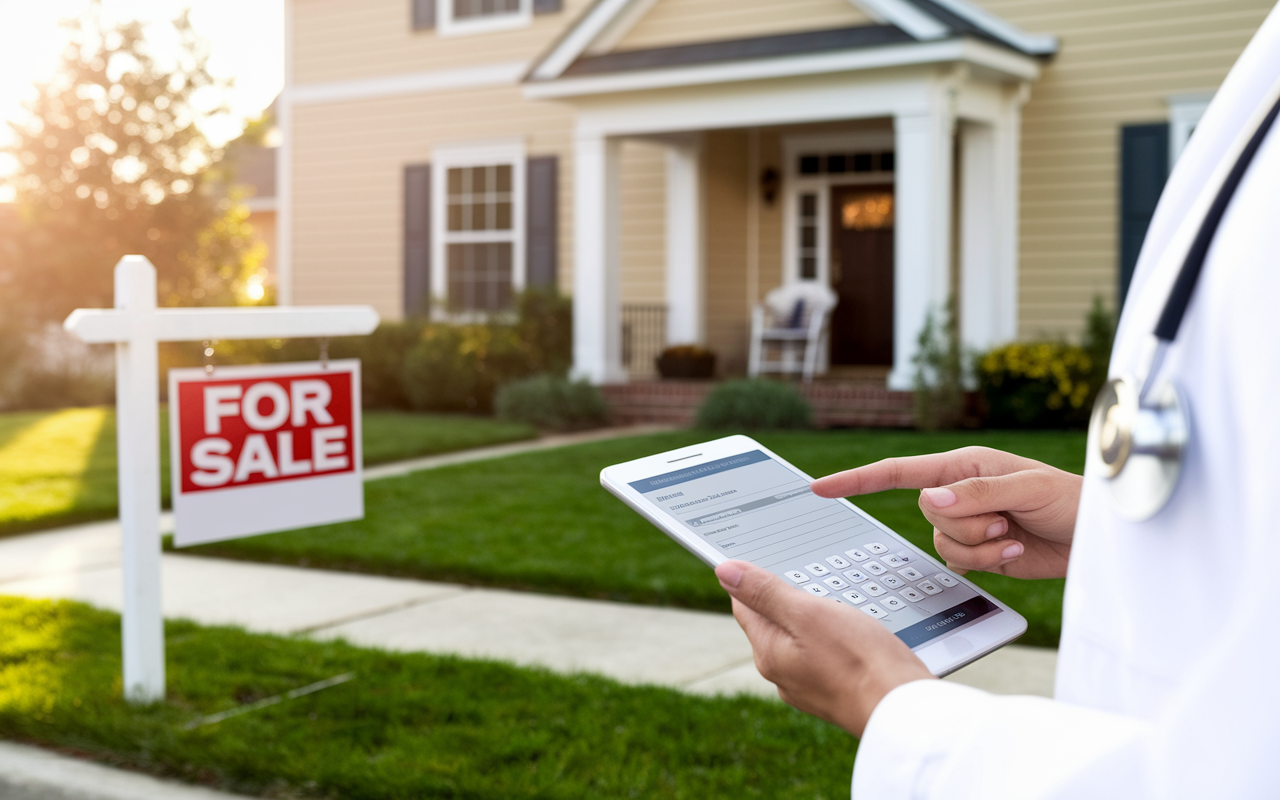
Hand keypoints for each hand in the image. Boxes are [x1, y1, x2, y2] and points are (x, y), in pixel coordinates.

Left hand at [716, 560, 932, 737]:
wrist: (904, 709)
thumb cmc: (859, 661)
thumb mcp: (807, 614)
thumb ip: (766, 592)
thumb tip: (724, 571)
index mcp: (770, 654)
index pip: (745, 607)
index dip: (750, 581)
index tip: (760, 561)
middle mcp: (784, 675)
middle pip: (773, 624)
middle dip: (785, 599)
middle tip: (805, 575)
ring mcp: (811, 687)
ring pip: (802, 640)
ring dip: (813, 618)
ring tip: (835, 601)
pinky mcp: (838, 692)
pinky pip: (826, 657)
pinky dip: (834, 639)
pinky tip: (854, 632)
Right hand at [811, 447, 1079, 579]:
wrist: (1095, 536)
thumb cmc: (1070, 499)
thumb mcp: (1028, 488)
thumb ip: (978, 493)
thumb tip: (929, 499)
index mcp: (961, 466)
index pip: (898, 472)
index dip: (857, 479)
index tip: (821, 488)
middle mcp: (957, 493)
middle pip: (928, 516)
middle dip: (967, 524)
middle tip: (1006, 520)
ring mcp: (966, 524)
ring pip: (942, 544)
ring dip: (981, 546)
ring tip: (1014, 535)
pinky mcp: (978, 551)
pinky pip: (959, 563)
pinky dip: (988, 560)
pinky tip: (1015, 548)